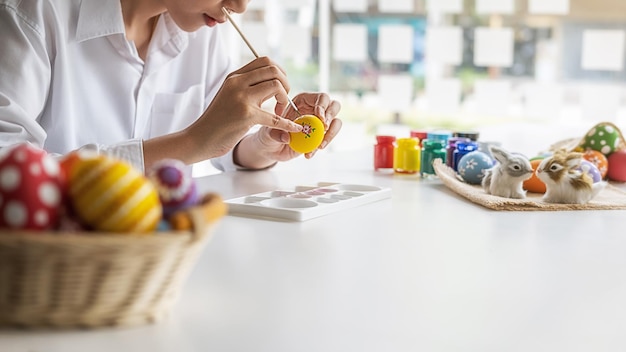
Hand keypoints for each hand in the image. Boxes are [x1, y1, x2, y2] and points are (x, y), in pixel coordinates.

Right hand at [181, 57, 302, 161]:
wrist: (199, 138)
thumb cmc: (217, 121)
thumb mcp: (230, 96)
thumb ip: (249, 88)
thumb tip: (272, 84)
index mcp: (234, 77)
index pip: (264, 61)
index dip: (279, 72)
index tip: (280, 87)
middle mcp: (237, 83)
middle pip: (273, 69)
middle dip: (286, 83)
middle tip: (283, 100)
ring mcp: (241, 98)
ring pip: (276, 85)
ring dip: (285, 98)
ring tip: (280, 111)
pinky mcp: (246, 115)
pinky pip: (275, 117)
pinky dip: (288, 123)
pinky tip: (294, 128)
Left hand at [234, 92, 341, 167]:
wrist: (269, 149)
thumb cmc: (268, 134)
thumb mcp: (267, 133)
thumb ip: (275, 133)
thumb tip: (287, 137)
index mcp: (303, 101)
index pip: (321, 98)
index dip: (323, 106)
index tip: (319, 117)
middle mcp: (314, 110)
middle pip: (333, 106)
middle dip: (331, 116)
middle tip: (324, 128)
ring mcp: (319, 123)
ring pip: (336, 122)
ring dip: (331, 133)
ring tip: (320, 145)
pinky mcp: (319, 137)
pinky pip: (328, 139)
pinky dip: (321, 147)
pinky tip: (308, 154)